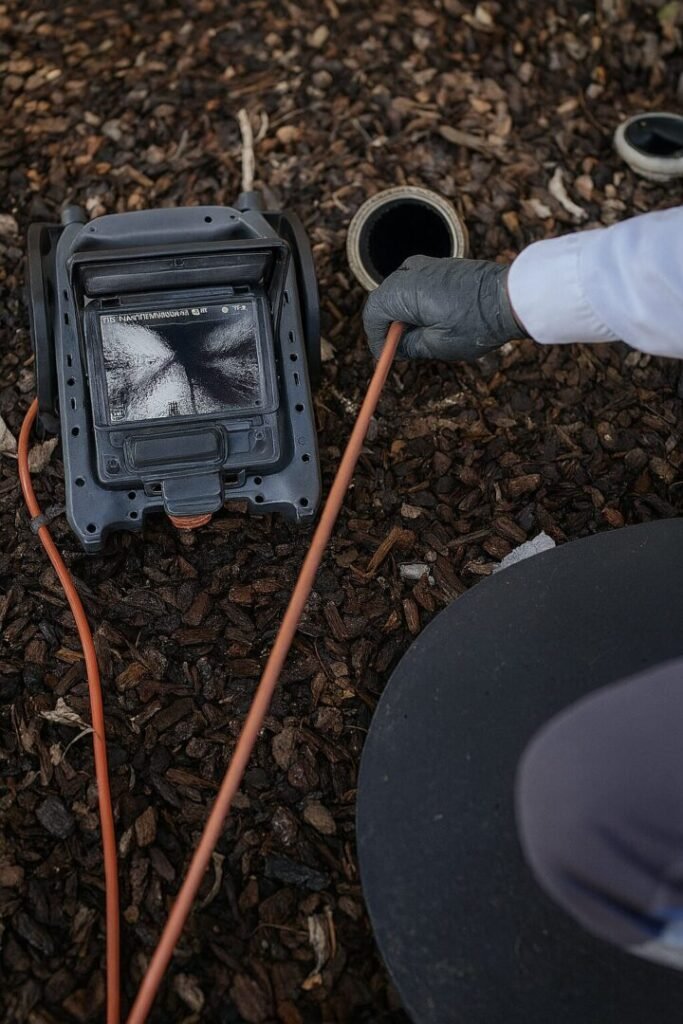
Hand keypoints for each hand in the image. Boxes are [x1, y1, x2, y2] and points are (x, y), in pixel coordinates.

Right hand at [362, 255, 526, 360]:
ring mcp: (425, 264)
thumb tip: (396, 347)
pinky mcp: (439, 265)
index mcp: (404, 290)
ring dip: (403, 315)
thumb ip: (409, 346)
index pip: (372, 313)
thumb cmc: (477, 321)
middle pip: (383, 301)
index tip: (385, 356)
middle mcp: (409, 272)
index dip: (375, 338)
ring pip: (398, 292)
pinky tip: (433, 321)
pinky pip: (414, 285)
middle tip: (401, 351)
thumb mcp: (438, 345)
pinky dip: (416, 304)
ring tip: (422, 338)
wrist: (511, 297)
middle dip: (388, 327)